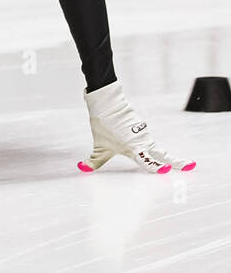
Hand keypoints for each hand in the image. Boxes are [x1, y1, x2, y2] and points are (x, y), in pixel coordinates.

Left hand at [79, 81, 193, 172]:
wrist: (107, 103)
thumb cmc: (103, 125)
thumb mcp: (99, 147)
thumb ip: (94, 161)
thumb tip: (81, 169)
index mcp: (134, 148)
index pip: (149, 161)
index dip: (157, 167)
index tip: (165, 170)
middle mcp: (143, 142)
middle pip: (162, 154)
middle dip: (176, 161)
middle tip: (190, 166)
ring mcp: (144, 133)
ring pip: (156, 147)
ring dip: (164, 156)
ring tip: (179, 164)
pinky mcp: (142, 127)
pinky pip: (148, 140)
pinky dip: (151, 147)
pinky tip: (152, 150)